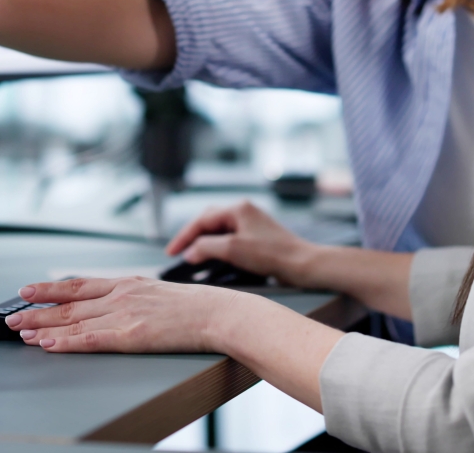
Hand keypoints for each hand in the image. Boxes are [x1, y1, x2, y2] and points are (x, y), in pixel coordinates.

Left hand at [4, 277, 251, 353]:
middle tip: (11, 316)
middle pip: (69, 303)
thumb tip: (116, 305)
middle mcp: (121, 294)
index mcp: (128, 283)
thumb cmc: (197, 308)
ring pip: (73, 321)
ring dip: (43, 327)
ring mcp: (125, 314)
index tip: (27, 291)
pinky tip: (49, 345)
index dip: (49, 288)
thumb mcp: (159, 293)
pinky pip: (90, 339)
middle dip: (36, 310)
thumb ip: (135, 297)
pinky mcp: (131, 334)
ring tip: (20, 332)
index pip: (79, 284)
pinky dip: (66, 342)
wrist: (220, 313)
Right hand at [164, 201, 317, 286]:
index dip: (183, 237)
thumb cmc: (272, 254)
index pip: (202, 220)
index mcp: (238, 208)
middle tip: (178, 253)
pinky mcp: (257, 237)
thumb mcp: (233, 249)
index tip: (171, 252)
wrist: (303, 264)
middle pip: (209, 221)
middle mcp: (244, 211)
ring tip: (192, 257)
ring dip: (204, 243)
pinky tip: (213, 259)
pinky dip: (218, 248)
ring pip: (219, 230)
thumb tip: (190, 252)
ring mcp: (251, 224)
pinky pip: (230, 238)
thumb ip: (206, 247)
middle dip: (192, 237)